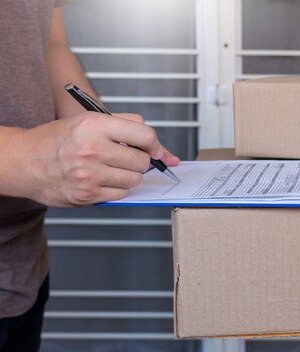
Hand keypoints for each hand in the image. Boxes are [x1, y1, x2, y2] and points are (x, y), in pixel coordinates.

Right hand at [17, 111, 179, 206]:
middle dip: (139, 160)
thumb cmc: (59, 139)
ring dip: (129, 175)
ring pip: (135, 179)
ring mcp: (89, 174)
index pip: (145, 135)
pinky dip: (117, 188)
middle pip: (142, 160)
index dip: (155, 144)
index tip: (155, 150)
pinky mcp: (87, 194)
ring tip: (109, 167)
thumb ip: (129, 127)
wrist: (25, 161)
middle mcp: (92, 149)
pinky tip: (102, 179)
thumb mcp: (90, 120)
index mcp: (94, 125)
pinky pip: (122, 194)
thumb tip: (166, 153)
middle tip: (122, 156)